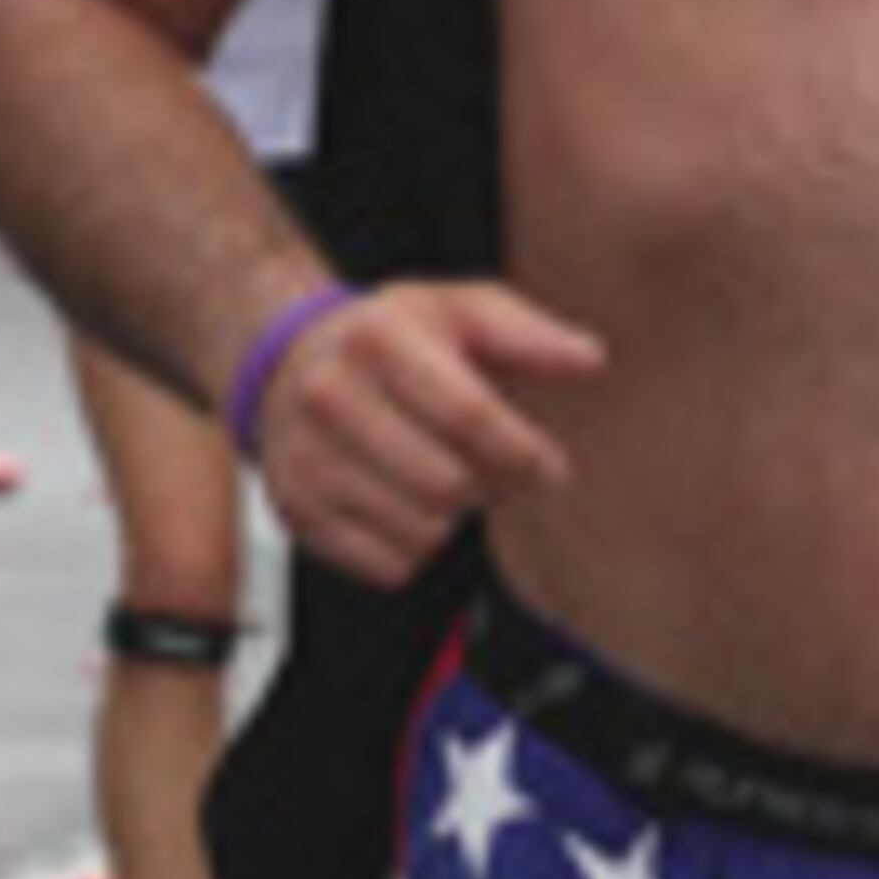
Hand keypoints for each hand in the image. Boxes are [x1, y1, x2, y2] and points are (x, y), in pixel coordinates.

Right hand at [241, 275, 608, 581]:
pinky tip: (409, 503)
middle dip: (492, 487)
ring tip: (449, 479)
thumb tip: (591, 359)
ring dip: (455, 518)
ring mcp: (306, 458)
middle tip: (499, 472)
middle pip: (448, 484)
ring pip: (422, 531)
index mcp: (378, 339)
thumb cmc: (396, 340)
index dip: (523, 453)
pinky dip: (417, 547)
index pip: (468, 415)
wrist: (287, 364)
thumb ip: (530, 335)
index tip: (549, 467)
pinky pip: (390, 565)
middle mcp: (329, 397)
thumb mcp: (462, 313)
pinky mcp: (298, 511)